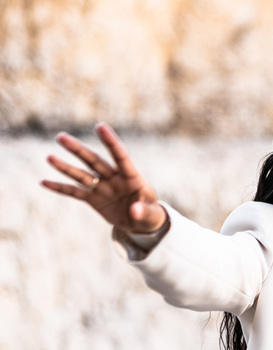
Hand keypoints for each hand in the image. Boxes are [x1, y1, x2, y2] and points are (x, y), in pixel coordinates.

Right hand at [41, 123, 166, 233]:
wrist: (141, 223)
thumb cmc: (150, 215)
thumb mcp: (151, 215)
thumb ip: (144, 211)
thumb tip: (134, 210)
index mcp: (132, 177)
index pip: (120, 156)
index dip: (110, 142)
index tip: (100, 126)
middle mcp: (114, 178)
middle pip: (94, 161)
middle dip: (78, 150)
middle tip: (61, 137)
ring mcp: (102, 187)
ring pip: (82, 175)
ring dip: (66, 167)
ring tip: (49, 157)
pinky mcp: (93, 199)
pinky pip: (75, 192)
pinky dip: (61, 188)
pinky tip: (45, 182)